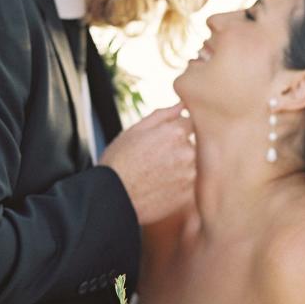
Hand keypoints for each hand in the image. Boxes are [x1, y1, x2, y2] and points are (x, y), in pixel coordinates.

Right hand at [99, 105, 195, 225]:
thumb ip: (163, 115)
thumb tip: (182, 104)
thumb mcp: (134, 131)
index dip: (175, 131)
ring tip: (156, 175)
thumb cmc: (118, 162)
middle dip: (179, 149)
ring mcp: (190, 175)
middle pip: (192, 145)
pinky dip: (179, 185)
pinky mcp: (189, 195)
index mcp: (175, 133)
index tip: (162, 141)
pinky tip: (160, 188)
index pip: (190, 123)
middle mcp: (187, 153)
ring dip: (180, 168)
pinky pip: (190, 185)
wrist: (112, 198)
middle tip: (155, 160)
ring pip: (192, 165)